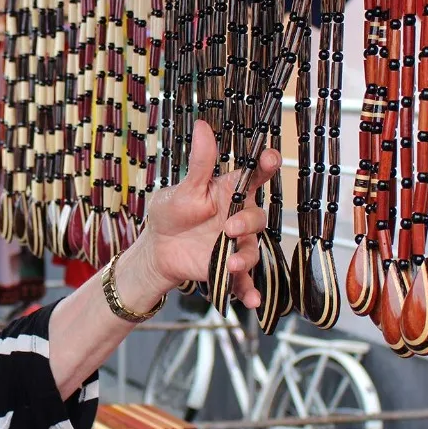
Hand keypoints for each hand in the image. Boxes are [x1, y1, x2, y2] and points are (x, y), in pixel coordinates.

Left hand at [137, 119, 279, 306]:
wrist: (156, 249)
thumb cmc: (171, 213)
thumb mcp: (183, 188)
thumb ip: (198, 163)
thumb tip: (202, 125)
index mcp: (229, 193)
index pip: (254, 176)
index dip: (266, 165)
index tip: (270, 157)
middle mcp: (238, 218)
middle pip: (257, 217)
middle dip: (248, 222)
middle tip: (229, 227)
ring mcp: (235, 245)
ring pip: (252, 250)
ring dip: (244, 258)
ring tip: (229, 265)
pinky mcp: (228, 270)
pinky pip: (245, 283)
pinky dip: (249, 292)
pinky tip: (252, 303)